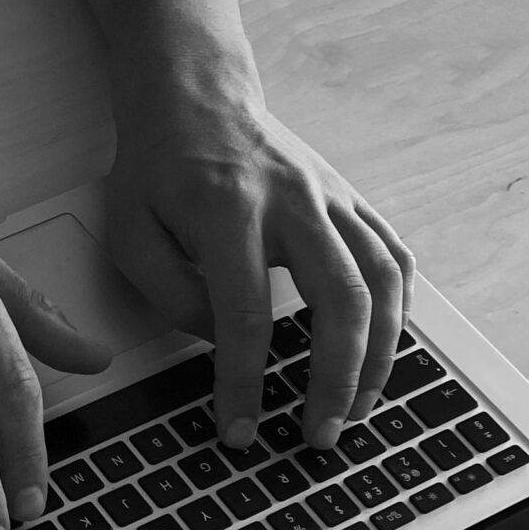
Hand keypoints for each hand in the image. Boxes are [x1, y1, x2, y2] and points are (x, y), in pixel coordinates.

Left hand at [99, 67, 413, 452]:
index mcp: (228, 210)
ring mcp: (331, 198)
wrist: (197, 95)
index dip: (244, 381)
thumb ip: (170, 293)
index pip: (245, 313)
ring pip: (382, 282)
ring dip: (379, 355)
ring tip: (355, 408)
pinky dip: (398, 310)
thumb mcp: (130, 229)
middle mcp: (292, 201)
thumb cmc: (159, 167)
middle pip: (339, 300)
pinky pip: (394, 257)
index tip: (240, 429)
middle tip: (319, 434)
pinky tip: (383, 350)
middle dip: (336, 379)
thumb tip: (221, 341)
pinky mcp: (351, 199)